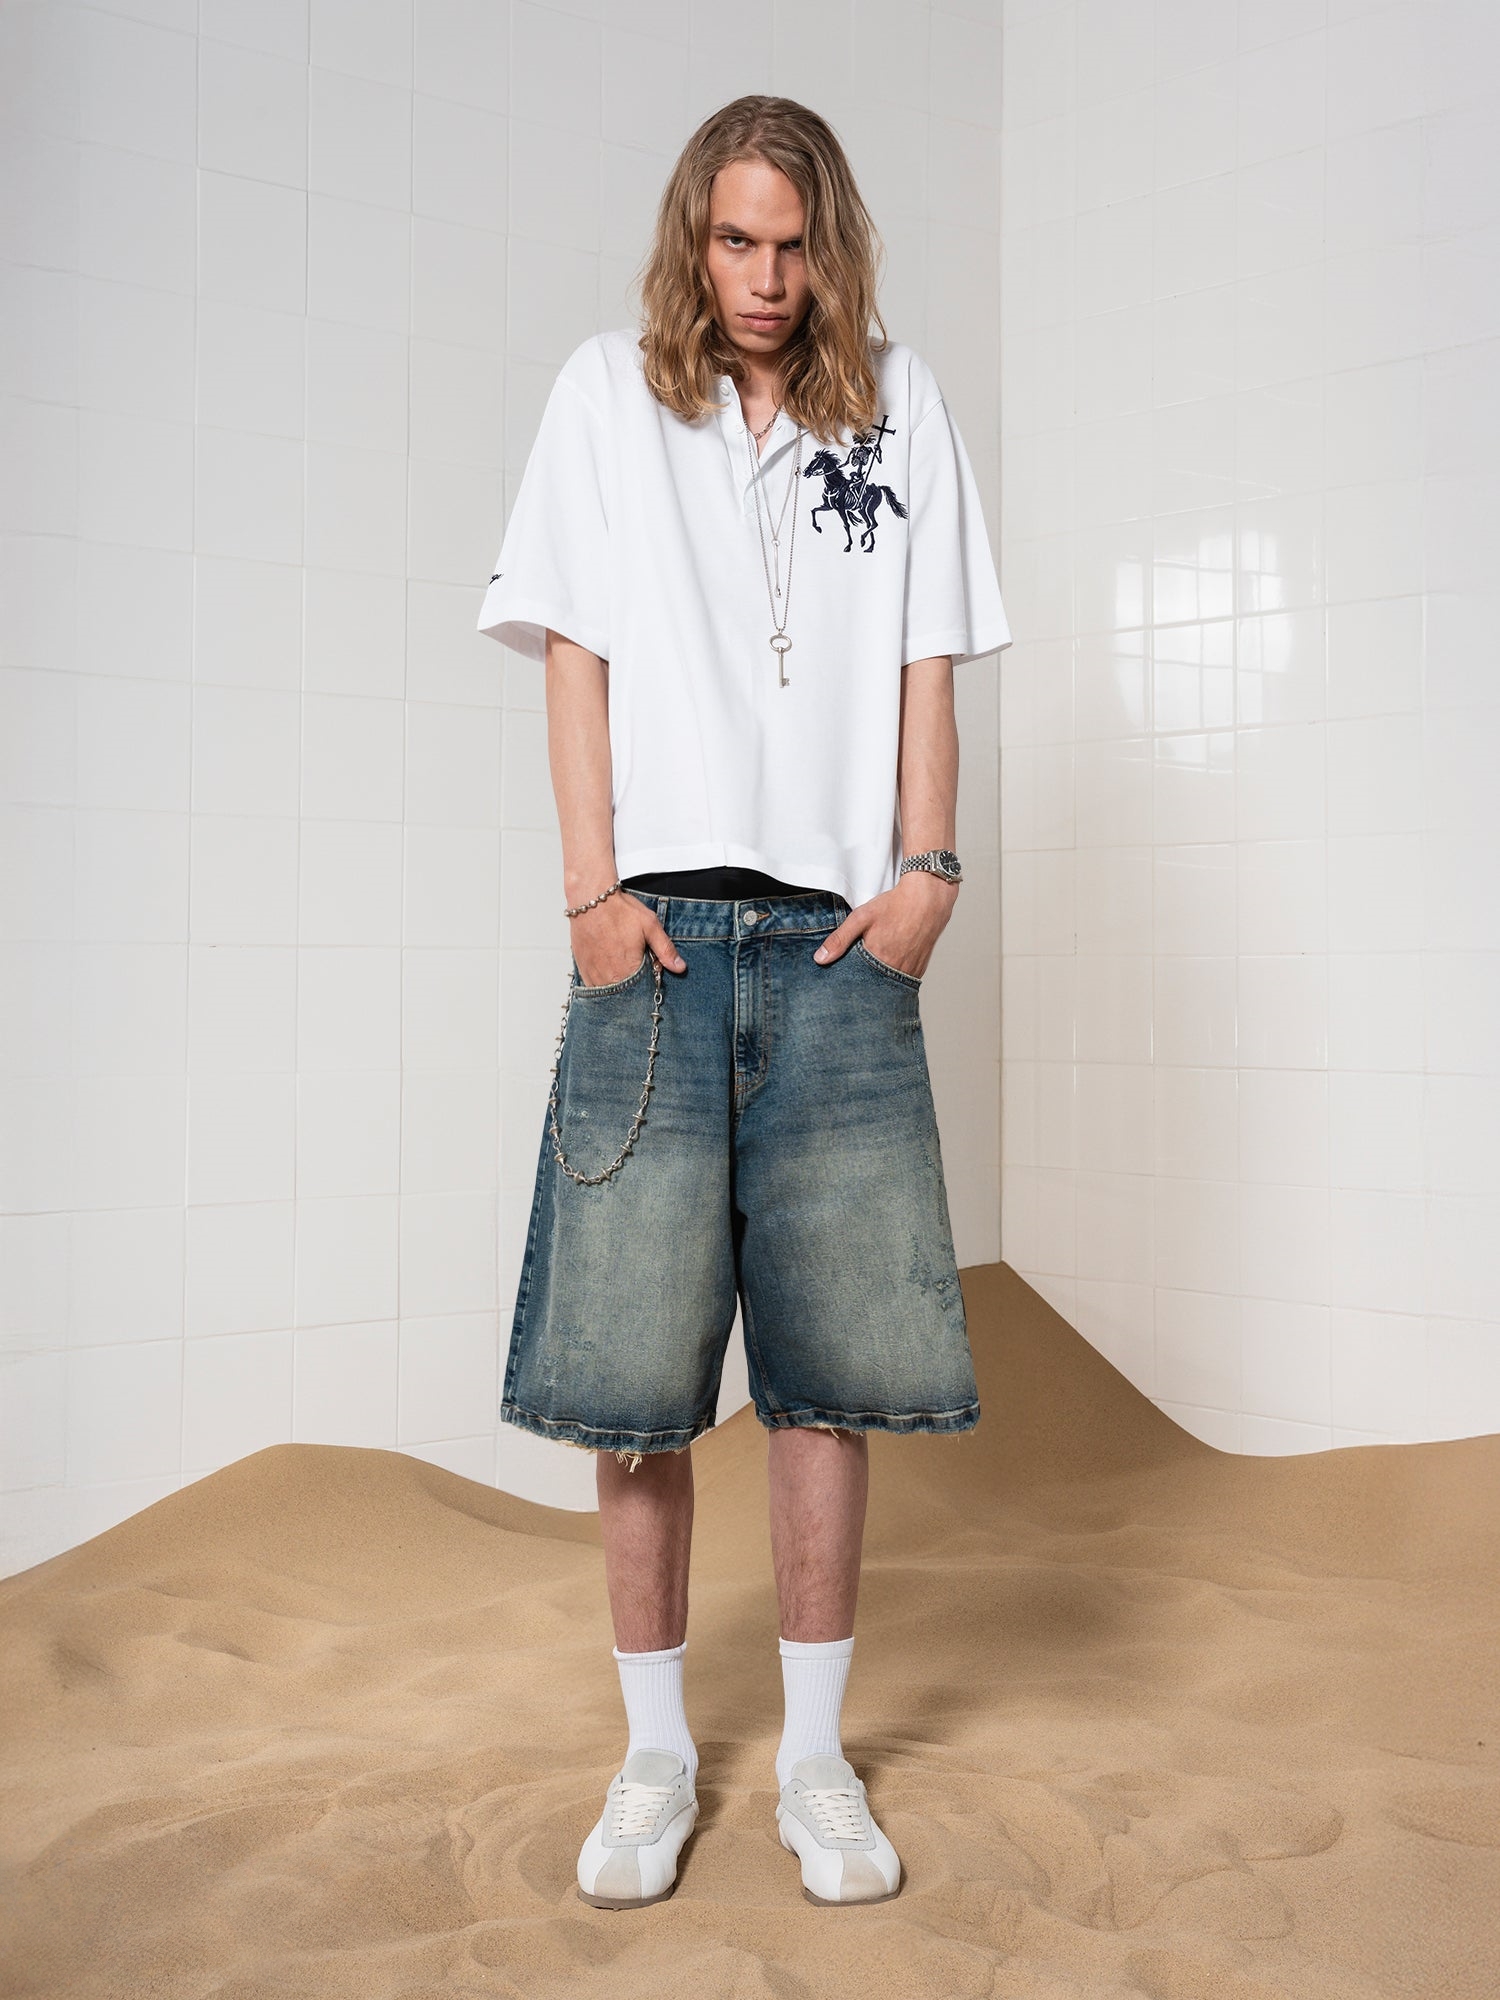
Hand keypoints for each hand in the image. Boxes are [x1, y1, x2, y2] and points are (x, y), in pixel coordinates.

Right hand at [571, 888, 685, 986]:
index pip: (643, 991)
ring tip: (622, 966)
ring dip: (618, 986)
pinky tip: (609, 969)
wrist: (590, 898)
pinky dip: (603, 982)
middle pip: (625, 994)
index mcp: (627, 970)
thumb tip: (680, 967)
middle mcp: (608, 977)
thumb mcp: (650, 926)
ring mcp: (592, 974)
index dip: (649, 984)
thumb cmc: (619, 910)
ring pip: (609, 993)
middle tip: (635, 965)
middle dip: (633, 987)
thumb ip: (665, 949)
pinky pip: (593, 986)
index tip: (650, 972)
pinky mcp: (582, 968)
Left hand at [812, 868, 957, 979]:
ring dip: (877, 983)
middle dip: (861, 984)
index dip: (846, 982)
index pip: (855, 982)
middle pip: (872, 986)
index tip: (838, 982)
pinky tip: (886, 970)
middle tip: (853, 979)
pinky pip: (902, 982)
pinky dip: (892, 979)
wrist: (928, 899)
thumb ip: (839, 939)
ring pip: (887, 986)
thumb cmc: (895, 906)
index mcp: (878, 959)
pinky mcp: (919, 970)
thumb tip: (819, 959)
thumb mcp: (861, 918)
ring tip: (870, 974)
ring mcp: (909, 972)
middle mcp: (895, 969)